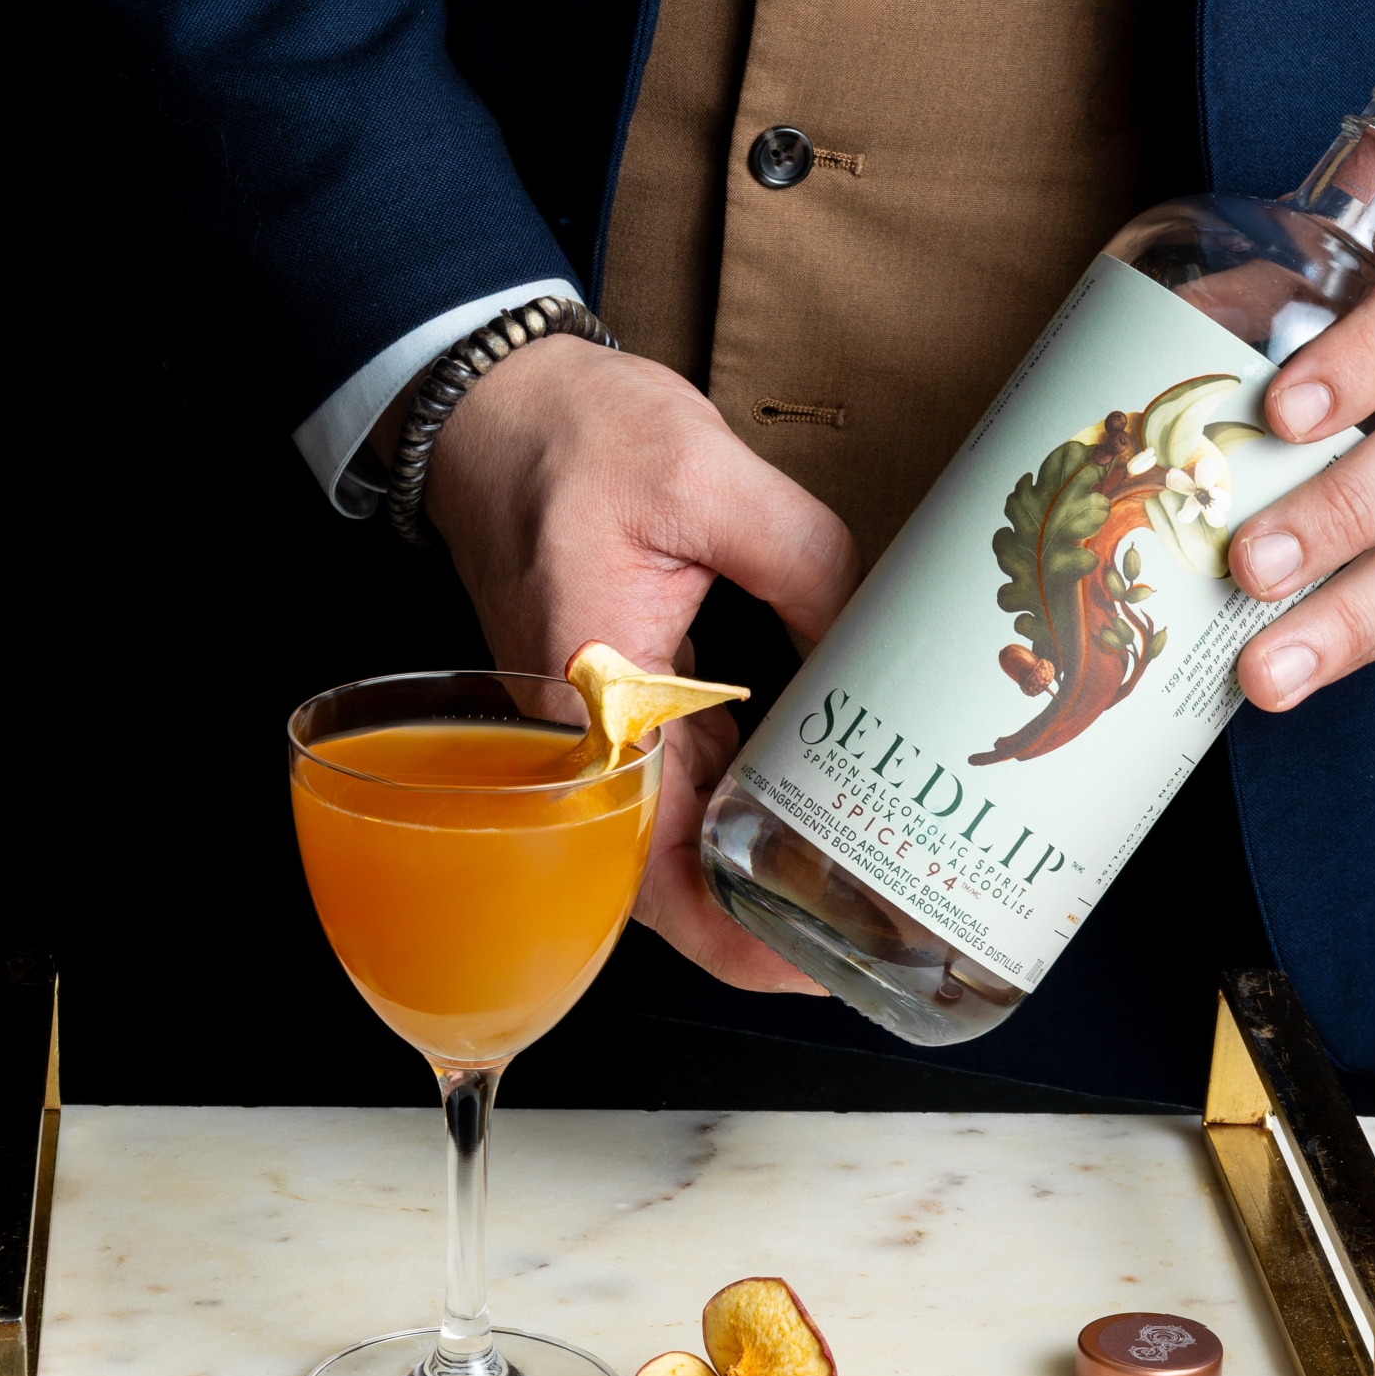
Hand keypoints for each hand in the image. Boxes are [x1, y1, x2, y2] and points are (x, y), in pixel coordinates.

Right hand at [387, 334, 860, 991]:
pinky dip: (744, 810)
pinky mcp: (619, 712)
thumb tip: (880, 650)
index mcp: (592, 699)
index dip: (728, 933)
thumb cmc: (573, 438)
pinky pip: (683, 788)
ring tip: (863, 889)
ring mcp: (598, 733)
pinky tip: (817, 807)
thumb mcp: (705, 477)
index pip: (649, 864)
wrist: (495, 411)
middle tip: (875, 939)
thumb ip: (807, 560)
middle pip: (666, 881)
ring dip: (757, 874)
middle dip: (765, 926)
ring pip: (677, 843)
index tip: (806, 964)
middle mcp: (584, 739)